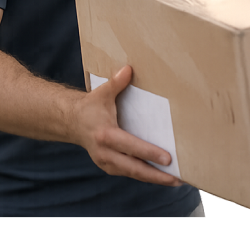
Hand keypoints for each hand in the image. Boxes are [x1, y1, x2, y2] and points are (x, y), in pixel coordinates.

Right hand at [70, 65, 183, 186]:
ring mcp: (106, 162)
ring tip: (175, 181)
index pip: (131, 147)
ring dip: (153, 179)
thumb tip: (128, 69)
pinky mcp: (109, 166)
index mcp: (105, 135)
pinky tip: (161, 177)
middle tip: (177, 179)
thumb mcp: (102, 92)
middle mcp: (105, 153)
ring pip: (133, 174)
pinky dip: (145, 176)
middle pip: (134, 168)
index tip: (167, 158)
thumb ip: (116, 82)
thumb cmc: (90, 106)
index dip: (149, 153)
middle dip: (156, 175)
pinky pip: (129, 173)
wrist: (71, 122)